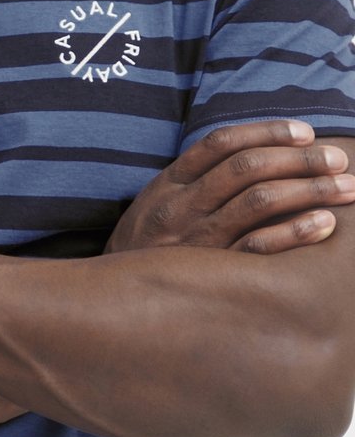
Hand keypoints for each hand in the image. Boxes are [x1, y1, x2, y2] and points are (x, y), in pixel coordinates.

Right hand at [104, 121, 354, 254]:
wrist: (107, 304)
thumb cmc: (143, 252)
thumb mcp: (153, 207)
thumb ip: (191, 181)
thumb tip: (249, 154)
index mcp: (167, 186)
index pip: (222, 144)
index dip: (268, 132)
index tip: (305, 133)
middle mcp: (180, 208)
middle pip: (248, 168)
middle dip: (301, 159)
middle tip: (339, 160)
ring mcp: (194, 242)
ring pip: (258, 202)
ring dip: (310, 190)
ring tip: (346, 188)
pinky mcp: (208, 275)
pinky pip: (257, 249)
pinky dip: (294, 233)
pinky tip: (324, 225)